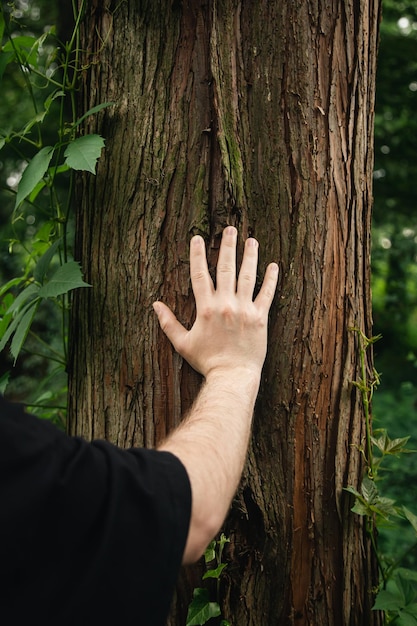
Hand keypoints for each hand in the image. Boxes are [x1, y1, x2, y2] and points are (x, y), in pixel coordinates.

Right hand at [153, 226, 277, 378]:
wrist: (232, 376)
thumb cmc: (206, 361)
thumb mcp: (183, 343)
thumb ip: (168, 323)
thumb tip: (155, 305)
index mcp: (206, 309)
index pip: (200, 275)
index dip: (197, 255)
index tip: (197, 238)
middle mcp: (226, 304)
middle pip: (226, 269)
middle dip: (228, 247)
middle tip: (230, 229)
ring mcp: (245, 310)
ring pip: (248, 277)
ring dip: (250, 257)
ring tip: (252, 240)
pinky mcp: (260, 318)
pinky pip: (267, 294)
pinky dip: (271, 280)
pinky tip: (273, 266)